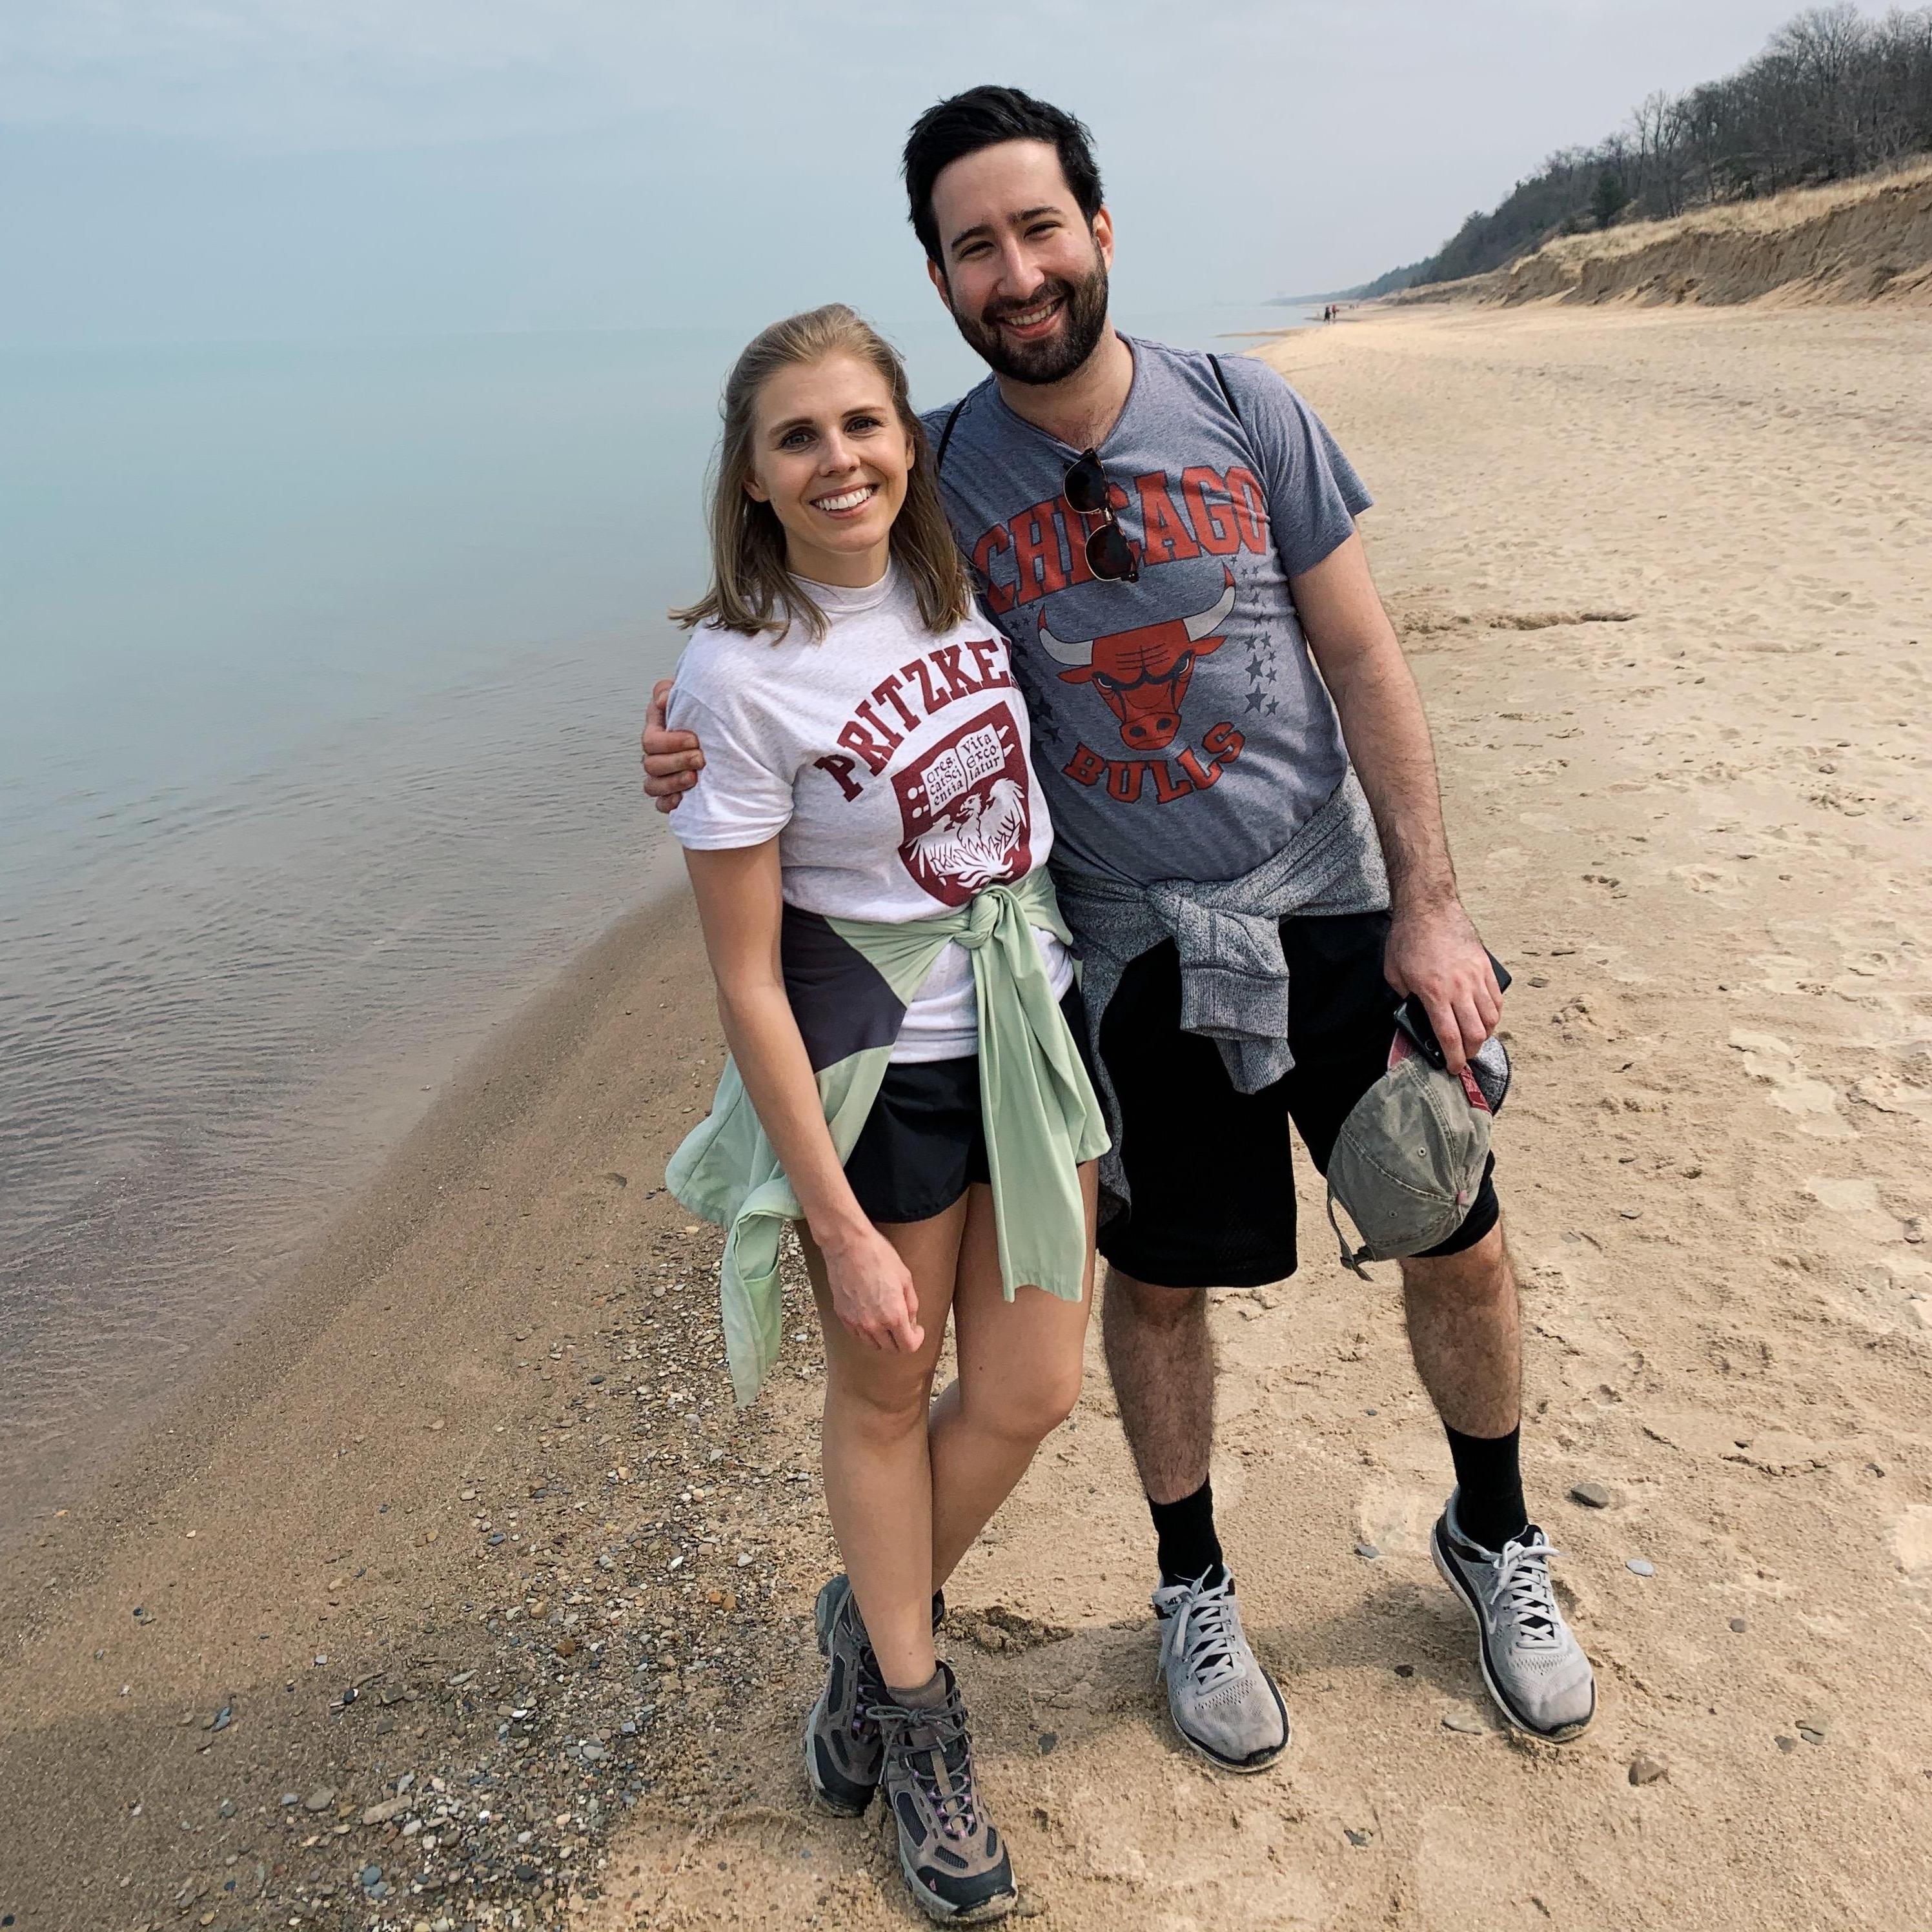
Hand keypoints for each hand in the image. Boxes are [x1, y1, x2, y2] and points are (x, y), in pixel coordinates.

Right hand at [641, 677, 703, 812]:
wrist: (722, 731)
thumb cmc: (702, 712)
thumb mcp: (686, 693)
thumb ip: (668, 690)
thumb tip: (661, 700)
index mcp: (656, 730)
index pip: (650, 741)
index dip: (670, 742)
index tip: (694, 739)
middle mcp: (656, 753)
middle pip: (651, 764)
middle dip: (678, 761)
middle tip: (700, 758)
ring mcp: (660, 774)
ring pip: (652, 785)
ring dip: (673, 782)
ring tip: (694, 778)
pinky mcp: (669, 792)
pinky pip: (660, 803)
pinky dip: (669, 802)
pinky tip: (683, 799)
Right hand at [818, 1224, 924, 1353]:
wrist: (849, 1245)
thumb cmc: (878, 1256)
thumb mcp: (905, 1278)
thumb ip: (911, 1304)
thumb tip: (912, 1320)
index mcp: (894, 1315)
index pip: (908, 1346)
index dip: (916, 1340)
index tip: (917, 1331)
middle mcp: (874, 1324)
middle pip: (890, 1349)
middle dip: (901, 1340)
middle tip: (904, 1326)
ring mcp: (856, 1322)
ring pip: (872, 1345)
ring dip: (883, 1338)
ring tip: (887, 1321)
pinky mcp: (842, 1315)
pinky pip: (856, 1335)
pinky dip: (866, 1332)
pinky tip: (871, 1317)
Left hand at [1383, 899, 1501, 1075]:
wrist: (1428, 907)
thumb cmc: (1407, 939)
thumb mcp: (1395, 974)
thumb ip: (1407, 998)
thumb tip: (1416, 1014)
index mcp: (1434, 993)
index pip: (1450, 1037)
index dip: (1453, 1058)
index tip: (1452, 1068)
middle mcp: (1459, 987)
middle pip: (1476, 1032)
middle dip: (1471, 1051)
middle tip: (1463, 1056)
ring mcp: (1476, 976)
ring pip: (1491, 1017)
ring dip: (1484, 1034)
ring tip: (1474, 1038)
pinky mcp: (1485, 965)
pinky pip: (1496, 998)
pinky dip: (1494, 1013)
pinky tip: (1485, 1017)